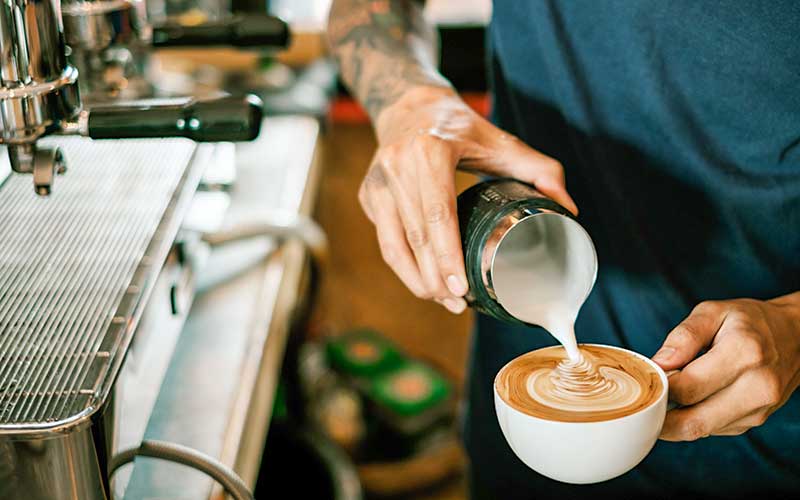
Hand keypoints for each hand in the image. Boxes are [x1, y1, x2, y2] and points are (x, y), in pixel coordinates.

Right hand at [359, 85, 576, 313]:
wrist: (409, 106)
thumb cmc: (460, 127)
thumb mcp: (501, 141)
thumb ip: (540, 170)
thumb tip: (568, 209)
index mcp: (430, 152)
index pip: (437, 214)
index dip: (447, 256)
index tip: (461, 289)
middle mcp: (397, 167)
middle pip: (415, 237)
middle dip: (435, 279)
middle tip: (459, 305)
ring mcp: (378, 183)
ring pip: (393, 245)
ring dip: (416, 280)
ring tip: (442, 301)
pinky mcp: (368, 195)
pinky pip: (385, 240)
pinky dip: (404, 266)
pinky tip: (424, 281)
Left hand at [652, 293, 799, 440]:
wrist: (796, 336)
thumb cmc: (749, 322)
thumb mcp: (713, 312)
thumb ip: (683, 337)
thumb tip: (658, 364)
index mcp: (744, 354)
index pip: (687, 388)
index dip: (660, 387)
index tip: (650, 377)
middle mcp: (757, 387)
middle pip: (693, 422)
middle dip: (661, 416)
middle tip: (646, 401)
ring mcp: (759, 409)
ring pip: (701, 430)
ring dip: (677, 420)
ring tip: (669, 395)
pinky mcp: (756, 421)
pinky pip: (713, 429)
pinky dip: (695, 418)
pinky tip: (693, 399)